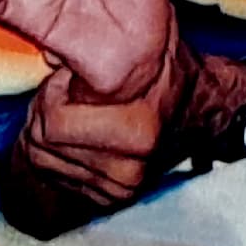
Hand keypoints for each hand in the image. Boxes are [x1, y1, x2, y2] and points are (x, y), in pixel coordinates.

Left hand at [11, 56, 180, 220]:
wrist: (203, 111)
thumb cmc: (168, 71)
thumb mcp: (142, 46)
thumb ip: (97, 46)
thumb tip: (50, 54)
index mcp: (136, 130)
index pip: (54, 122)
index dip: (54, 91)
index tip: (70, 78)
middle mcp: (129, 168)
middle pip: (42, 143)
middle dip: (45, 111)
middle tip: (66, 93)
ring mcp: (119, 188)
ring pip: (42, 161)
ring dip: (47, 133)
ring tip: (72, 112)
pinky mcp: (111, 199)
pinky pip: (56, 176)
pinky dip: (58, 154)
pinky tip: (79, 134)